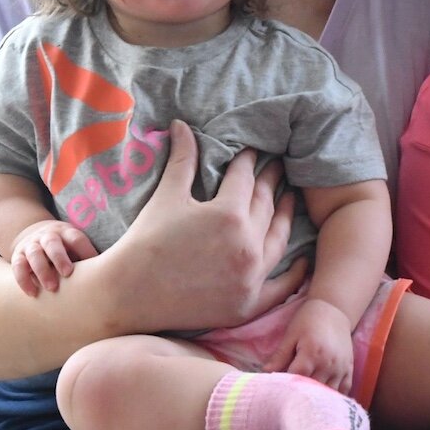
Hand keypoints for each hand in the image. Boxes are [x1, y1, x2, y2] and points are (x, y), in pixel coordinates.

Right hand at [9, 220, 96, 296]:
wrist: (35, 234)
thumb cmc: (65, 248)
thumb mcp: (75, 246)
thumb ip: (87, 258)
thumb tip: (111, 277)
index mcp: (67, 232)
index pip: (76, 238)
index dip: (84, 250)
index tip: (92, 265)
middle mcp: (48, 236)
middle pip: (52, 243)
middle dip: (59, 258)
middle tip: (67, 274)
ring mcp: (32, 244)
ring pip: (34, 254)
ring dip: (42, 270)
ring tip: (51, 289)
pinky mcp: (18, 255)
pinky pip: (18, 266)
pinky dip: (23, 280)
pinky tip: (32, 294)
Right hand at [101, 123, 305, 331]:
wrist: (127, 295)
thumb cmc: (144, 241)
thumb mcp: (167, 196)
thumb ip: (183, 159)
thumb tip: (182, 124)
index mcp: (229, 214)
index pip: (246, 179)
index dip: (248, 161)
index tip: (253, 150)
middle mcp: (247, 246)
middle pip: (266, 205)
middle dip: (270, 182)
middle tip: (277, 167)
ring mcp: (250, 277)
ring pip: (278, 239)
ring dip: (287, 216)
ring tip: (290, 198)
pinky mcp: (247, 305)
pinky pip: (281, 288)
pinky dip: (294, 274)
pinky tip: (302, 260)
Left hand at [268, 298, 355, 392]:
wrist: (334, 308)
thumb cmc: (308, 319)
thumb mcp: (291, 335)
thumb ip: (279, 356)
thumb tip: (264, 373)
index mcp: (312, 353)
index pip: (296, 380)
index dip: (285, 386)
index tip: (276, 389)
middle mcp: (328, 363)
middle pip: (312, 390)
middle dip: (299, 394)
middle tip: (288, 396)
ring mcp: (341, 368)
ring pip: (328, 393)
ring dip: (316, 397)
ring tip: (305, 399)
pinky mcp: (349, 368)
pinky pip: (344, 389)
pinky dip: (334, 396)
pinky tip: (324, 398)